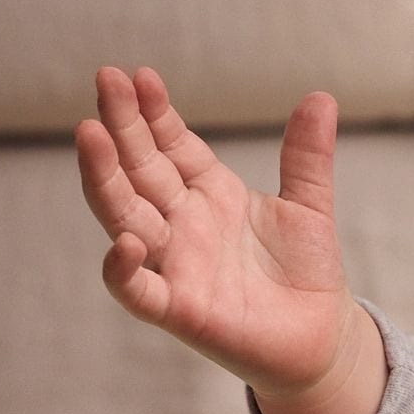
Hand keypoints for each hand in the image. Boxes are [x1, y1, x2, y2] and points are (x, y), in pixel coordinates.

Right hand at [75, 66, 356, 398]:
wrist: (322, 338)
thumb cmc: (305, 273)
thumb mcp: (308, 206)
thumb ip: (307, 157)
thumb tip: (321, 99)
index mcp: (209, 194)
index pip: (171, 145)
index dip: (155, 113)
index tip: (140, 75)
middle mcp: (183, 225)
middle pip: (140, 170)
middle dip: (122, 126)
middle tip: (106, 78)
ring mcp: (176, 265)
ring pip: (126, 217)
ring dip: (105, 179)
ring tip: (91, 134)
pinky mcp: (180, 310)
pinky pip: (138, 291)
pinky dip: (124, 270)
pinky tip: (124, 242)